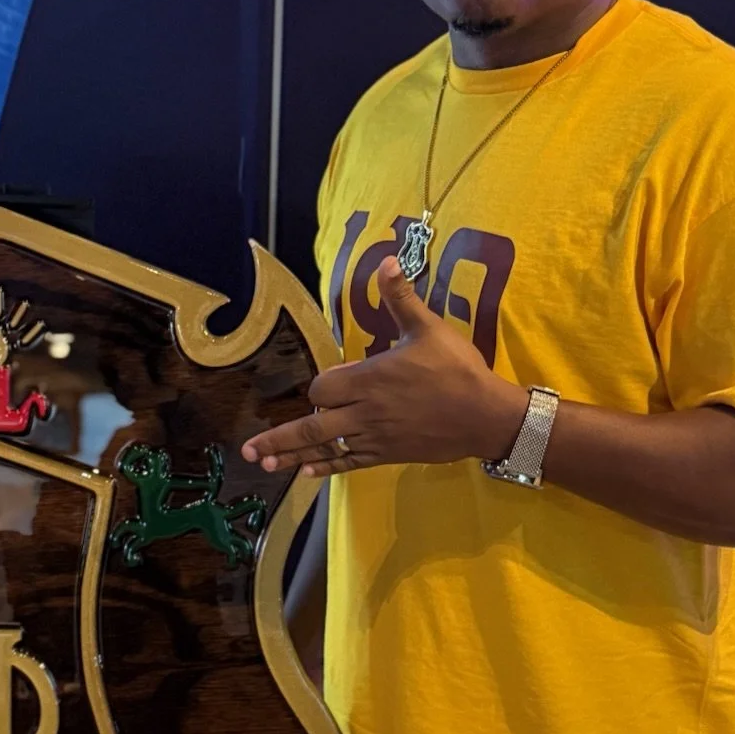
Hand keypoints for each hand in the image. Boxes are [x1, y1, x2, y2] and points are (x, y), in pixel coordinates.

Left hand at [243, 258, 526, 476]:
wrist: (486, 417)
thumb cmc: (457, 370)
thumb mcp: (429, 328)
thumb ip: (401, 298)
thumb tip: (387, 261)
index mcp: (371, 379)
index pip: (324, 387)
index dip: (318, 386)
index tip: (325, 384)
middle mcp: (365, 412)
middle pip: (313, 425)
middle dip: (280, 436)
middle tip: (248, 449)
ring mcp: (375, 437)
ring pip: (326, 449)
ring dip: (292, 457)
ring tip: (264, 465)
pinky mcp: (387, 455)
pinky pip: (348, 463)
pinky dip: (326, 468)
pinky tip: (306, 473)